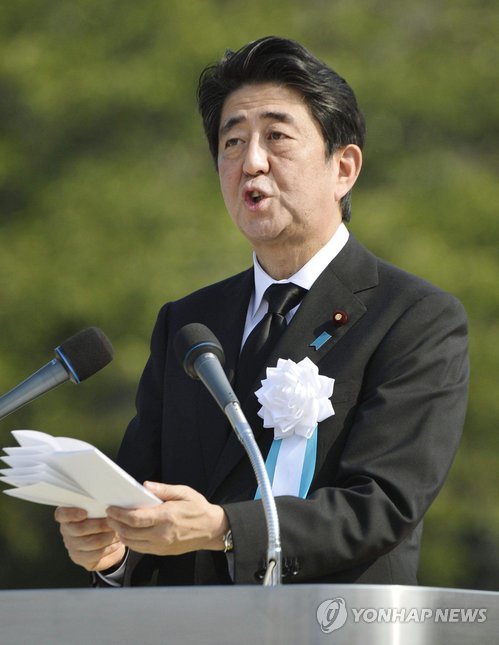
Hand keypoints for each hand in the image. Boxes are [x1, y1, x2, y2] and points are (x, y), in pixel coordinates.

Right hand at [54, 506, 125, 571]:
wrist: (108, 539)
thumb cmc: (102, 517)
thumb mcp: (99, 508)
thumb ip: (98, 505)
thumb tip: (107, 504)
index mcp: (67, 515)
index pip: (62, 514)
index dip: (71, 514)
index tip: (85, 513)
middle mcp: (66, 530)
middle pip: (80, 529)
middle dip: (100, 525)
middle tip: (113, 521)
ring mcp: (71, 546)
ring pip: (91, 542)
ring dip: (108, 536)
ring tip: (117, 530)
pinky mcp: (80, 558)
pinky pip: (96, 554)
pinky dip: (109, 547)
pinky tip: (116, 542)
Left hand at [105, 482, 228, 555]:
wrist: (212, 529)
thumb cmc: (198, 509)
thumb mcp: (184, 492)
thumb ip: (163, 489)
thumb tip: (145, 485)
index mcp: (166, 517)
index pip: (135, 519)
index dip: (119, 514)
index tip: (111, 508)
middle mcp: (162, 534)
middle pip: (129, 532)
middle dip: (115, 524)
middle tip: (109, 515)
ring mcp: (161, 545)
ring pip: (132, 543)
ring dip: (121, 533)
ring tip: (116, 523)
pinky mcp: (162, 552)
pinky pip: (140, 548)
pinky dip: (130, 541)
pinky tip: (128, 532)